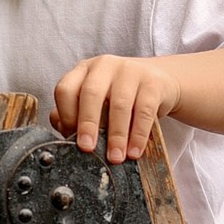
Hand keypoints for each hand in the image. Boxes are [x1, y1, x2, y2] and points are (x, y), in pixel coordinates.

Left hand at [51, 55, 181, 162]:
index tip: (72, 140)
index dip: (66, 116)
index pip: (66, 89)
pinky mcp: (153, 82)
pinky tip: (135, 152)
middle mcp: (104, 66)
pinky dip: (139, 135)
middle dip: (88, 124)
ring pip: (119, 104)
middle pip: (91, 93)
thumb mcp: (98, 101)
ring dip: (116, 135)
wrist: (162, 81)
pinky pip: (144, 111)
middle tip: (88, 149)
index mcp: (84, 71)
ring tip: (115, 158)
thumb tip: (61, 128)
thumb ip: (76, 112)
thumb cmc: (123, 96)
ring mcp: (130, 71)